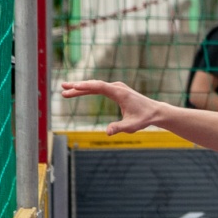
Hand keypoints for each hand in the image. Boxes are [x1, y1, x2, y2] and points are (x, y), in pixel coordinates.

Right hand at [58, 78, 175, 134]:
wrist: (155, 112)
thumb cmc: (144, 119)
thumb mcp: (131, 126)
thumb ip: (118, 128)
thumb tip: (107, 133)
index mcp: (119, 93)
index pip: (98, 86)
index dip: (85, 86)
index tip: (73, 87)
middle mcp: (117, 87)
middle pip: (94, 84)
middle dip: (77, 87)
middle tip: (62, 89)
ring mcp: (116, 87)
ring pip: (95, 86)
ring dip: (81, 88)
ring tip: (66, 91)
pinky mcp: (117, 90)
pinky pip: (99, 88)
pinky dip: (88, 89)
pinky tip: (79, 91)